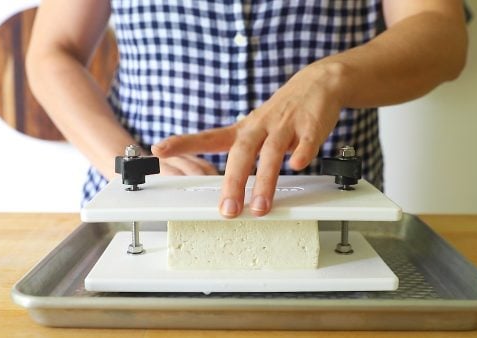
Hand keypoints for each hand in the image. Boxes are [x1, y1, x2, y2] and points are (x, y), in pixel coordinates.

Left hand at [152, 61, 344, 216]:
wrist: (318, 83)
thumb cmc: (282, 111)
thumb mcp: (255, 126)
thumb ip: (242, 152)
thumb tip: (227, 184)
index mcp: (244, 129)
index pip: (209, 138)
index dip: (183, 144)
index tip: (158, 150)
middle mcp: (260, 127)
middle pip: (241, 153)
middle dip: (232, 183)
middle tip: (227, 209)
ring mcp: (285, 126)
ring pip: (271, 153)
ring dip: (265, 180)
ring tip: (260, 206)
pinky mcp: (310, 125)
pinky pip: (305, 141)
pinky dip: (302, 153)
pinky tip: (298, 165)